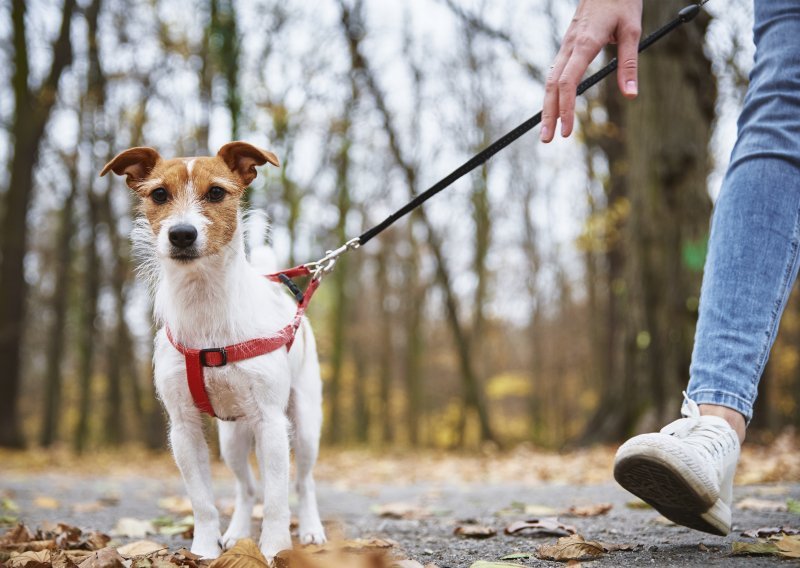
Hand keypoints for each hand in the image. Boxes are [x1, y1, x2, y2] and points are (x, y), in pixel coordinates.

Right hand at [540, 0, 641, 142]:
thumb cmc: (621, 1)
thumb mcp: (632, 30)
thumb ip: (628, 64)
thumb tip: (631, 95)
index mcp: (584, 43)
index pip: (568, 82)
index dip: (565, 108)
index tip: (566, 130)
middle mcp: (569, 46)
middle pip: (552, 86)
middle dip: (548, 114)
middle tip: (546, 139)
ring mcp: (566, 45)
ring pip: (550, 80)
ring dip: (546, 106)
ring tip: (546, 129)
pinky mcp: (567, 44)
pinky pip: (555, 72)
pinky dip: (552, 92)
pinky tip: (553, 106)